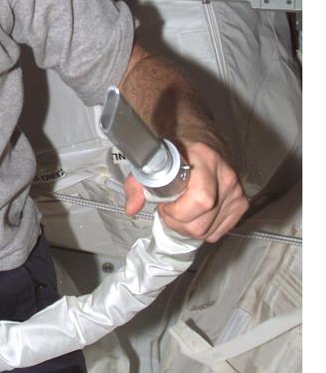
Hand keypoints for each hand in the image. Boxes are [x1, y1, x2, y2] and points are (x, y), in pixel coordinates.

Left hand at [123, 139, 248, 242]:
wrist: (201, 141)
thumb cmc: (177, 151)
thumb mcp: (153, 162)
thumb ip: (137, 185)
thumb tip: (131, 208)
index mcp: (206, 160)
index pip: (200, 200)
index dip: (177, 211)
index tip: (163, 204)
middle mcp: (226, 176)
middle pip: (201, 223)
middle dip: (178, 222)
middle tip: (169, 209)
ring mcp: (236, 192)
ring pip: (209, 231)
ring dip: (188, 227)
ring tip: (180, 211)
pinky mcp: (241, 203)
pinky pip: (219, 232)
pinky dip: (203, 229)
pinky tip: (194, 214)